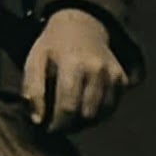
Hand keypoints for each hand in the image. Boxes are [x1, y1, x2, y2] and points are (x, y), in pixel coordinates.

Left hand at [22, 8, 127, 133]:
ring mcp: (113, 74)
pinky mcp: (122, 79)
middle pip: (86, 115)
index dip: (57, 125)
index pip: (68, 107)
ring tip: (69, 114)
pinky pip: (111, 109)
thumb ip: (33, 89)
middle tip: (57, 123)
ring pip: (100, 116)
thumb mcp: (34, 60)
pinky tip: (82, 106)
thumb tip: (37, 120)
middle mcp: (97, 69)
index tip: (47, 129)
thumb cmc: (53, 47)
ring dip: (84, 122)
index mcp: (72, 63)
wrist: (82, 26)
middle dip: (70, 125)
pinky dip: (97, 114)